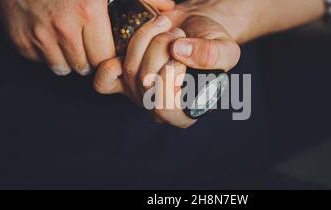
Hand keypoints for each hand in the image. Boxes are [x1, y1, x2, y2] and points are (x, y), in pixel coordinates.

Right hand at [0, 0, 174, 75]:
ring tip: (71, 40)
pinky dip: (45, 52)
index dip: (109, 55)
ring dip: (69, 58)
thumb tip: (168, 8)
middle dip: (91, 58)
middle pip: (85, 66)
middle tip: (90, 43)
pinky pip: (39, 59)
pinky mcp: (19, 39)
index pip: (105, 58)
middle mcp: (63, 28)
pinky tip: (50, 35)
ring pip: (63, 67)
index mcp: (88, 12)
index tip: (109, 49)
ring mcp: (38, 35)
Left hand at [94, 1, 240, 127]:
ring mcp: (137, 94)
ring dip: (147, 38)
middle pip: (145, 84)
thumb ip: (211, 55)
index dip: (168, 79)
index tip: (180, 52)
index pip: (165, 109)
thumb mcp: (225, 49)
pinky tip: (137, 43)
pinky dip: (116, 57)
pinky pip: (105, 77)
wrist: (193, 27)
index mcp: (184, 112)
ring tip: (165, 27)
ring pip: (129, 70)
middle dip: (161, 48)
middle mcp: (157, 108)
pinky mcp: (120, 78)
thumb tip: (179, 52)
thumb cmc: (211, 43)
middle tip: (178, 33)